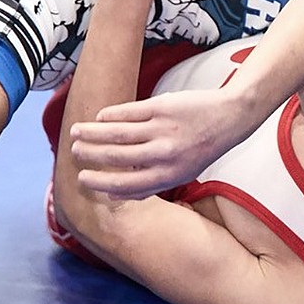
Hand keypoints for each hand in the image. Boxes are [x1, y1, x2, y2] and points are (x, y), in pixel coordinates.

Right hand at [69, 87, 249, 198]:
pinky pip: (128, 113)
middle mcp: (164, 155)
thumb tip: (114, 195)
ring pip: (117, 133)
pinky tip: (99, 116)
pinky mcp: (162, 107)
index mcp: (169, 176)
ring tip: (76, 132)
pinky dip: (110, 115)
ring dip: (92, 132)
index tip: (82, 178)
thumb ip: (151, 184)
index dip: (100, 183)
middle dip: (90, 154)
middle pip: (116, 157)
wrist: (229, 118)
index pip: (126, 185)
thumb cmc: (200, 148)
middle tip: (73, 151)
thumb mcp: (182, 173)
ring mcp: (163, 130)